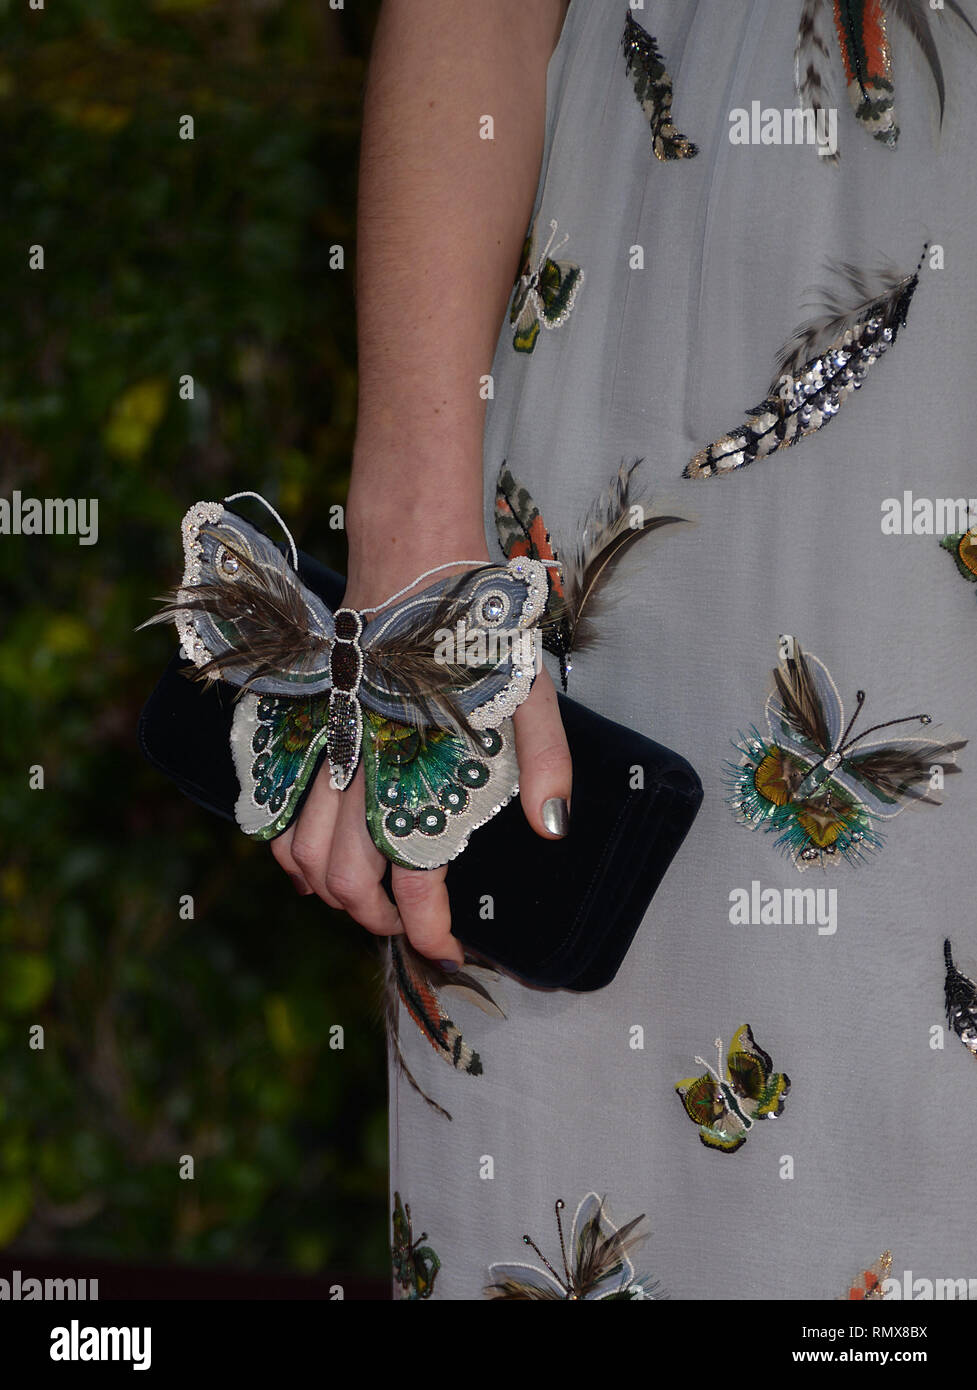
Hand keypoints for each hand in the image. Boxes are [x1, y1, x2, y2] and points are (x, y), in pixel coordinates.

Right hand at [269, 650, 570, 969]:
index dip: (430, 932)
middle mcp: (360, 767)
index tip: (451, 949)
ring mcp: (325, 748)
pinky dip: (291, 849)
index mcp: (417, 766)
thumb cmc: (474, 626)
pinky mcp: (303, 728)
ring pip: (302, 857)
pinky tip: (320, 856)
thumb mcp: (528, 688)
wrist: (413, 557)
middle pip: (346, 884)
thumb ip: (545, 758)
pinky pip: (276, 810)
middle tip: (412, 923)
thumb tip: (553, 830)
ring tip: (371, 899)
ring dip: (332, 893)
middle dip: (378, 921)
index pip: (415, 881)